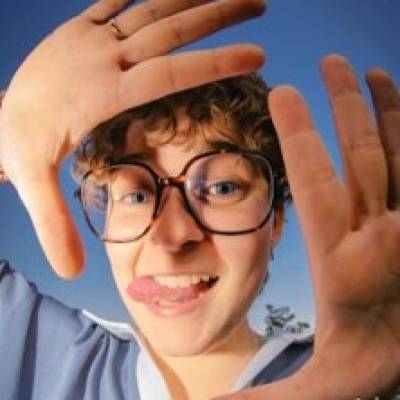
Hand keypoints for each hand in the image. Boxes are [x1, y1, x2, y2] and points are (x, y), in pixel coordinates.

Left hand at [0, 0, 264, 277]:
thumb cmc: (17, 144)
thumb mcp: (31, 185)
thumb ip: (53, 227)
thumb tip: (73, 273)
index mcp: (103, 92)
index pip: (169, 74)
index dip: (214, 64)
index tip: (257, 55)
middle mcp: (103, 57)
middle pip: (169, 29)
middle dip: (218, 15)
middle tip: (259, 5)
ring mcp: (91, 37)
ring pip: (151, 7)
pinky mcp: (80, 27)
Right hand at [217, 55, 399, 398]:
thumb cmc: (379, 367)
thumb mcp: (324, 387)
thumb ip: (269, 399)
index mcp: (348, 265)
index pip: (318, 186)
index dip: (298, 135)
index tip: (281, 91)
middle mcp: (387, 237)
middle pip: (364, 155)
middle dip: (343, 105)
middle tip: (329, 65)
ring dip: (384, 108)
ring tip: (368, 73)